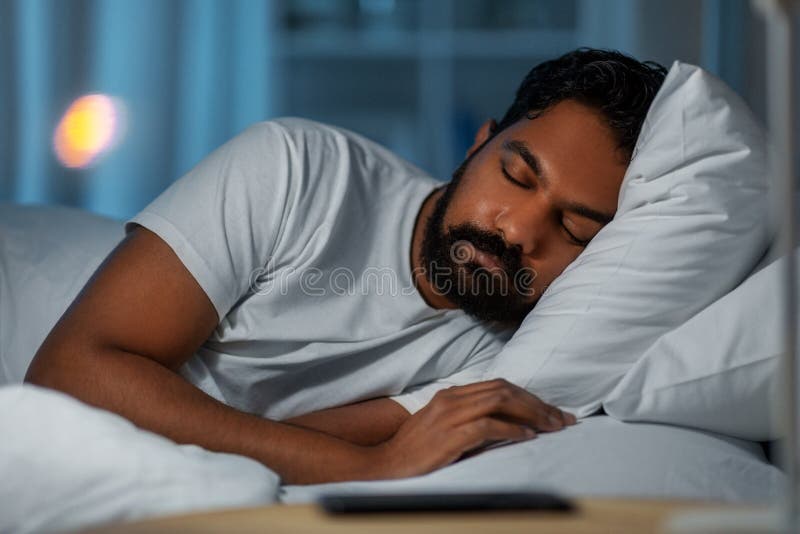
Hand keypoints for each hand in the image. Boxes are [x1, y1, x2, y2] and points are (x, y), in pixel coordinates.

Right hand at [370, 379, 575, 478]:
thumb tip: (504, 422)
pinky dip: (511, 430)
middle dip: (537, 403)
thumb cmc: (416, 450)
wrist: (386, 464)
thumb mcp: (442, 425)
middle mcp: (452, 399)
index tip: (551, 412)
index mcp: (451, 394)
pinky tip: (527, 438)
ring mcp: (450, 415)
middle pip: (504, 389)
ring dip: (531, 414)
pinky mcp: (450, 435)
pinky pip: (488, 426)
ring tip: (551, 427)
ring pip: (500, 402)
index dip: (528, 397)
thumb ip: (467, 417)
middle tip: (561, 419)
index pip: (498, 386)